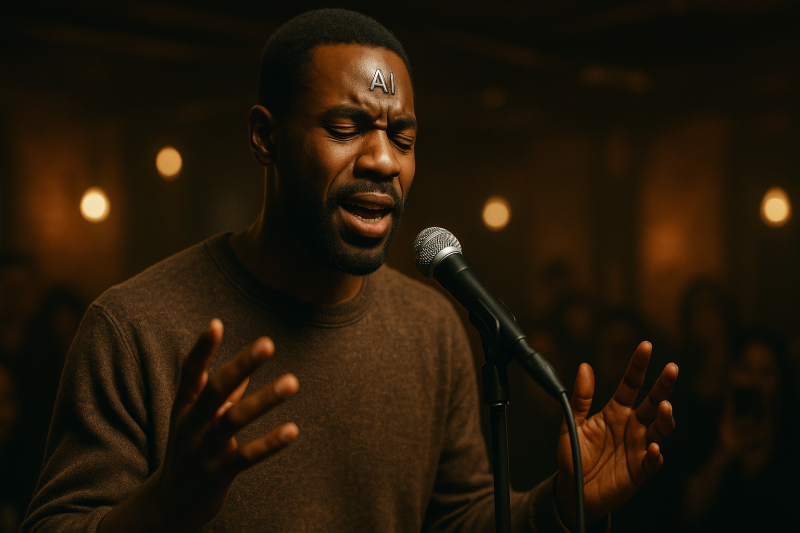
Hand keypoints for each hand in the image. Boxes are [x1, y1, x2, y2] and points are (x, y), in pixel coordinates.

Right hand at [99, 319, 298, 532]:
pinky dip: (270, 443)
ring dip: (265, 399)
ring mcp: (202, 450)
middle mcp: (190, 425)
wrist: (167, 506)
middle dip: (242, 364)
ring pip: (234, 420)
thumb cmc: (189, 453)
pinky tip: (293, 430)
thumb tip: (243, 373)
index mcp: (184, 407)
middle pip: (216, 389)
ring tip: (292, 381)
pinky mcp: (217, 474)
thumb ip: (220, 398)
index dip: (202, 349)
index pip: (190, 372)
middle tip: (268, 343)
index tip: (216, 323)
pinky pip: (246, 456)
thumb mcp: (196, 422)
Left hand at [555, 341, 677, 526]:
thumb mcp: (572, 424)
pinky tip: (653, 447)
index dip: (638, 366)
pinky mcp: (640, 469)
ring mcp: (639, 446)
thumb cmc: (575, 455)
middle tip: (672, 368)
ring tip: (664, 407)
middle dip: (663, 385)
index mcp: (616, 411)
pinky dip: (655, 454)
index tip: (646, 346)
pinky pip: (652, 461)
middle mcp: (632, 425)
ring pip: (660, 428)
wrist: (574, 490)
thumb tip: (585, 366)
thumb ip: (580, 398)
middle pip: (653, 401)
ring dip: (665, 418)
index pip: (631, 384)